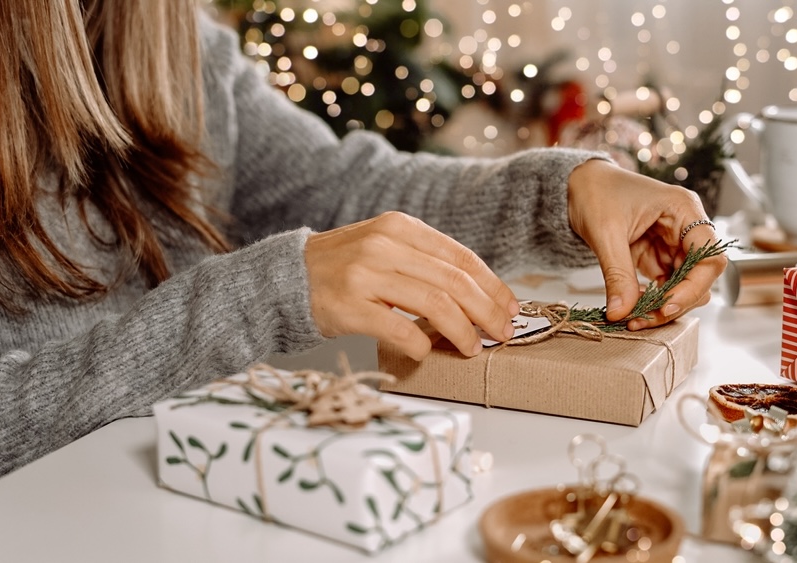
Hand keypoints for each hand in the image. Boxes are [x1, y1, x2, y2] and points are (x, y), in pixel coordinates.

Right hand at [305, 212, 518, 359]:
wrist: (287, 278)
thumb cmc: (344, 268)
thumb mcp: (384, 246)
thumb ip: (424, 260)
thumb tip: (478, 292)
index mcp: (400, 227)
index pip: (461, 257)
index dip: (493, 285)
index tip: (509, 307)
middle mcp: (384, 246)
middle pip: (455, 282)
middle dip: (487, 312)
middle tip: (503, 333)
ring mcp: (365, 276)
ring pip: (435, 305)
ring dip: (463, 331)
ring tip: (473, 348)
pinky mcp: (350, 307)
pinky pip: (400, 331)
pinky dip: (422, 345)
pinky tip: (428, 352)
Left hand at [566, 159, 727, 329]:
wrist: (578, 184)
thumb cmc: (595, 192)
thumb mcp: (605, 233)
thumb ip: (617, 274)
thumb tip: (621, 313)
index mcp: (684, 209)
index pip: (710, 256)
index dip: (694, 287)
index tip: (666, 306)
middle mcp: (685, 227)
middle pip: (699, 277)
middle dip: (674, 302)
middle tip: (642, 318)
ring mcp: (672, 243)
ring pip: (682, 286)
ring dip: (661, 306)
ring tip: (632, 317)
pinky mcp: (657, 256)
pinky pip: (663, 285)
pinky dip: (650, 301)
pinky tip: (630, 308)